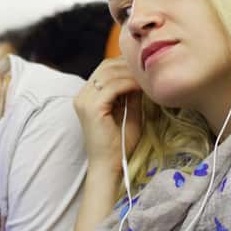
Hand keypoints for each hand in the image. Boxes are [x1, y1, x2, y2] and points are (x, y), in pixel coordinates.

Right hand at [74, 58, 142, 172]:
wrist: (109, 166)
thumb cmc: (119, 145)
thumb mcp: (129, 113)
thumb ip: (132, 94)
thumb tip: (142, 77)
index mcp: (87, 96)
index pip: (105, 69)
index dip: (125, 65)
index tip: (145, 69)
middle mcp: (82, 96)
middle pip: (105, 66)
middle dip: (128, 65)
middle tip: (148, 70)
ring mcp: (84, 101)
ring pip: (109, 73)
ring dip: (130, 74)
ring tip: (147, 78)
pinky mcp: (92, 108)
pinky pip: (113, 87)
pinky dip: (129, 84)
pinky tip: (142, 87)